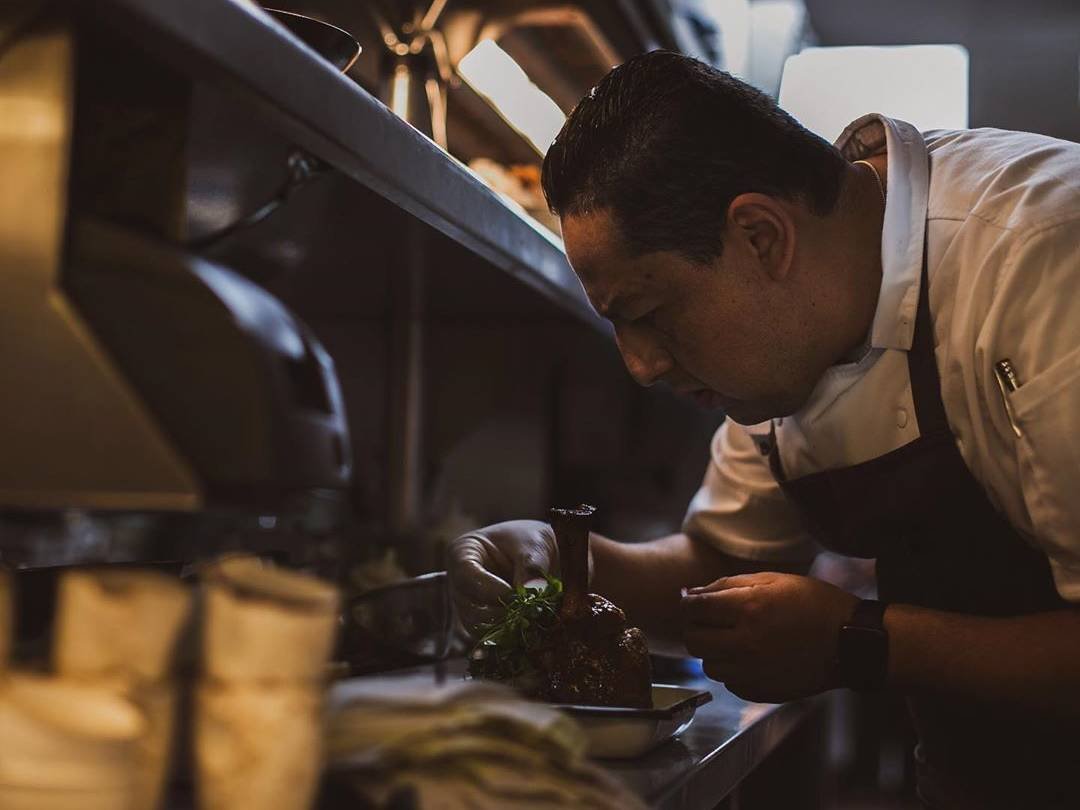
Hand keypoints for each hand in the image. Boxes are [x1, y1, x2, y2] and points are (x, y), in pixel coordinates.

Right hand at [447, 520, 561, 634]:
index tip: (516, 596)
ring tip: (531, 620)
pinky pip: (487, 637)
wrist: (543, 556)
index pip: (465, 576)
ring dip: (504, 627)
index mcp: (462, 553)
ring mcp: (467, 604)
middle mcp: (458, 581)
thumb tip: (530, 591)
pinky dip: (507, 636)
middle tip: (528, 613)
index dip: (490, 589)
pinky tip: (527, 630)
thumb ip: (531, 567)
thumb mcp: (534, 546)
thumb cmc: (532, 541)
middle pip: (468, 605)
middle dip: (499, 612)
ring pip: (476, 625)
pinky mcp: (481, 622)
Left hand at [680, 572, 856, 702]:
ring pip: (708, 666)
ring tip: (733, 639)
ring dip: (713, 651)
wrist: (850, 642)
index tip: (692, 602)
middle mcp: (746, 644)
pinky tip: (750, 657)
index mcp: (748, 609)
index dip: (687, 603)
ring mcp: (753, 672)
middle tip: (709, 621)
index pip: (693, 609)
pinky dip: (732, 671)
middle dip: (695, 628)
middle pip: (693, 641)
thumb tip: (691, 593)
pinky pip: (729, 683)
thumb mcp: (773, 580)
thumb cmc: (815, 604)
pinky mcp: (761, 691)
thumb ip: (728, 585)